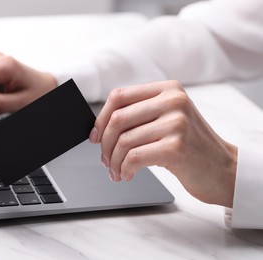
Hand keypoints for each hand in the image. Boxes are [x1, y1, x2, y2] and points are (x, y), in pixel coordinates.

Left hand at [89, 80, 237, 207]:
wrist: (223, 169)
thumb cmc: (190, 146)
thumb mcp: (169, 120)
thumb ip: (140, 116)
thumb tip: (99, 129)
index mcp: (167, 89)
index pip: (119, 96)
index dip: (101, 118)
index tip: (94, 136)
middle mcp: (173, 101)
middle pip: (118, 119)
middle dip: (104, 144)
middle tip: (104, 160)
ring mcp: (176, 123)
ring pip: (124, 141)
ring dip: (113, 161)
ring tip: (115, 171)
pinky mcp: (176, 146)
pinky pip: (134, 157)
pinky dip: (124, 169)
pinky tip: (126, 175)